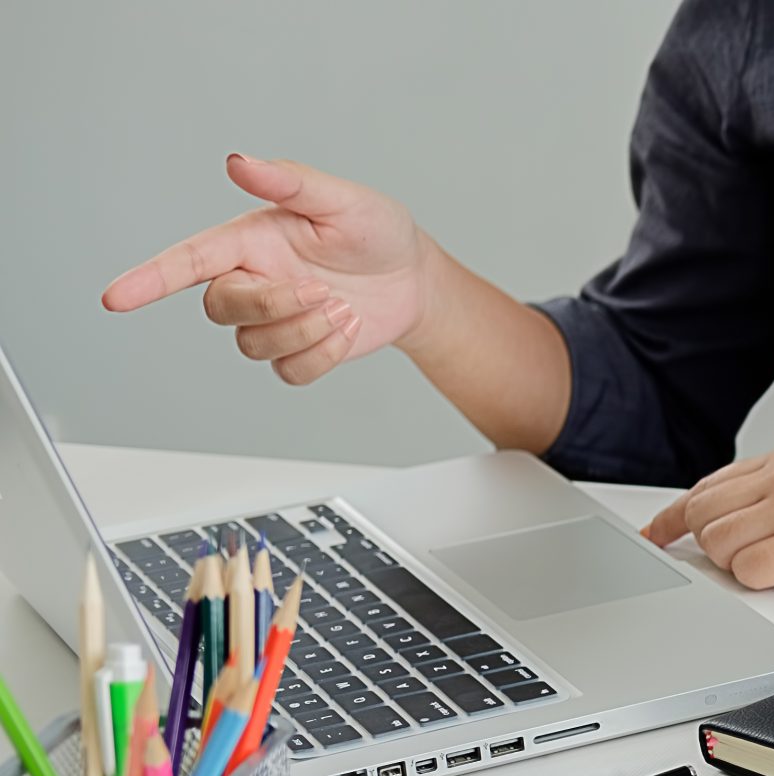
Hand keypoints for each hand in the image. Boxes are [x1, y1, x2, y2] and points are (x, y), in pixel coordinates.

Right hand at [101, 154, 433, 385]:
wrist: (413, 278)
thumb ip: (289, 181)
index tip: (114, 299)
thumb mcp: (342, 200)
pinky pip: (289, 371)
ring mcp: (272, 319)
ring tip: (345, 307)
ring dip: (305, 331)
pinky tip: (349, 330)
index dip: (149, 279)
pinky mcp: (297, 350)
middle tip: (324, 290)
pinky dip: (323, 356)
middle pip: (221, 308)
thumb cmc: (375, 231)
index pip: (186, 260)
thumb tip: (238, 161)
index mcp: (249, 241)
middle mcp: (252, 279)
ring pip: (252, 345)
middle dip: (272, 306)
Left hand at [644, 444, 773, 589]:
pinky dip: (764, 583)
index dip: (675, 518)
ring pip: (720, 546)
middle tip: (751, 566)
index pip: (708, 486)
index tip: (658, 536)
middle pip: (704, 517)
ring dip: (743, 567)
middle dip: (713, 549)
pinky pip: (750, 573)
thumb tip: (747, 525)